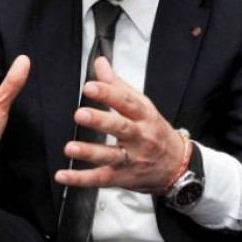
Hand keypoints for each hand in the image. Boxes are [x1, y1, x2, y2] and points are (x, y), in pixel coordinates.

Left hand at [54, 57, 184, 192]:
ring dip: (90, 152)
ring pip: (111, 156)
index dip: (108, 93)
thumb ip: (117, 85)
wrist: (178, 166)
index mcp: (143, 116)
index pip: (126, 102)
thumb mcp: (142, 105)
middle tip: (80, 114)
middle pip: (120, 128)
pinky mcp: (122, 178)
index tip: (90, 86)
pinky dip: (81, 179)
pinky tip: (63, 175)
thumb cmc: (155, 131)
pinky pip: (100, 179)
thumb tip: (100, 62)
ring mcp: (131, 159)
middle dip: (100, 121)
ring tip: (70, 147)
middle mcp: (139, 137)